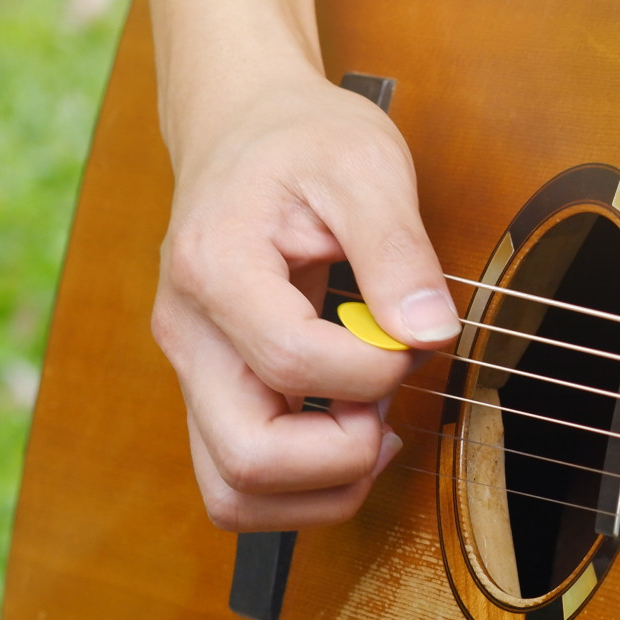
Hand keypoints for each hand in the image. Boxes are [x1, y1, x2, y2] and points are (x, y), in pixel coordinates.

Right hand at [150, 68, 458, 529]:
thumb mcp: (366, 166)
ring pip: (233, 491)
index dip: (373, 369)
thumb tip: (432, 333)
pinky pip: (239, 478)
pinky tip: (351, 429)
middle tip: (389, 401)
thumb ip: (398, 250)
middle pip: (246, 458)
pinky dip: (303, 484)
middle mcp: (187, 332)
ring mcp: (192, 370)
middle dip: (343, 453)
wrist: (242, 127)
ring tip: (371, 426)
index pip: (292, 362)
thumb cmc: (302, 140)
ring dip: (320, 486)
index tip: (412, 334)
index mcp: (217, 268)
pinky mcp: (209, 390)